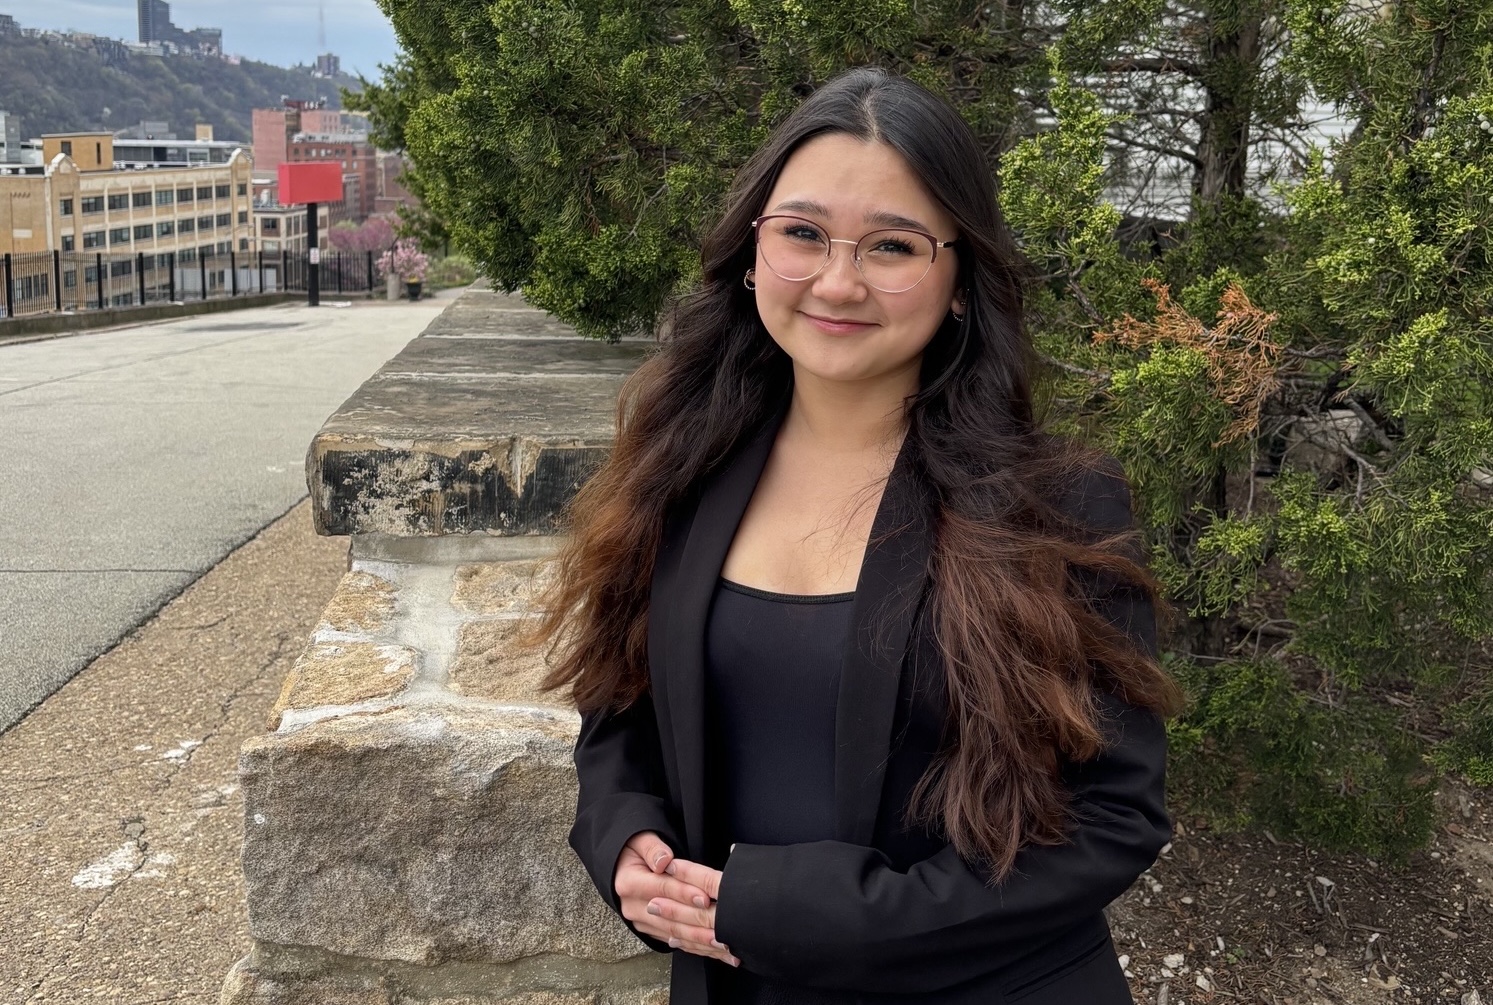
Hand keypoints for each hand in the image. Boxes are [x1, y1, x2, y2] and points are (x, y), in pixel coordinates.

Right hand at [613, 831, 737, 965]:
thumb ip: (654, 849)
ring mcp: (641, 921)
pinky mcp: (650, 929)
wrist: (621, 865)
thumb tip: (663, 861)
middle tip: (721, 926)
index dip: (685, 893)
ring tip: (722, 942)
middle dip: (698, 922)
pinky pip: (675, 940)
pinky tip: (713, 948)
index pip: (662, 888)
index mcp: (629, 882)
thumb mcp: (641, 840)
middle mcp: (632, 906)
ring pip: (674, 933)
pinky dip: (695, 945)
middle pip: (670, 916)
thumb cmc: (636, 849)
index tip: (705, 897)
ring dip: (699, 939)